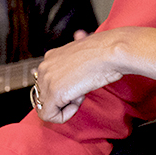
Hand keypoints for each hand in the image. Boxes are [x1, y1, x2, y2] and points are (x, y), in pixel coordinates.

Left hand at [34, 26, 155, 122]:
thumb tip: (78, 38)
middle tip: (82, 87)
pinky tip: (78, 100)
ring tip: (81, 91)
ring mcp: (46, 80)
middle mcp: (44, 67)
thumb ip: (73, 58)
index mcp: (50, 57)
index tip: (80, 82)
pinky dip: (64, 115)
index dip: (66, 89)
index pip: (48, 84)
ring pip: (47, 107)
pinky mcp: (54, 93)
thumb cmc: (105, 53)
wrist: (111, 52)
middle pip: (46, 96)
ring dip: (66, 105)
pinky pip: (50, 116)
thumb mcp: (83, 54)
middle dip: (64, 98)